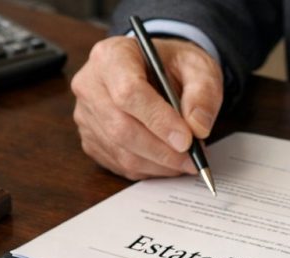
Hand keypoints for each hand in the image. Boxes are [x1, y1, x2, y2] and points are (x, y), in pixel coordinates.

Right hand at [71, 35, 222, 179]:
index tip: (187, 139)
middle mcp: (90, 84)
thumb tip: (198, 128)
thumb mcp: (198, 66)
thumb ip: (203, 93)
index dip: (158, 120)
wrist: (155, 71)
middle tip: (192, 159)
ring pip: (120, 150)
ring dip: (157, 163)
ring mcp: (86, 114)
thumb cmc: (172, 66)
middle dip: (161, 150)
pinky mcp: (89, 138)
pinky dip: (147, 169)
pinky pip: (118, 163)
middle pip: (121, 127)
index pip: (128, 92)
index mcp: (112, 55)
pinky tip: (166, 162)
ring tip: (185, 161)